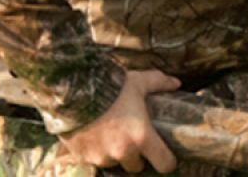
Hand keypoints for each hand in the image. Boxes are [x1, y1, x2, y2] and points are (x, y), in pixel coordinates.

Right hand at [57, 70, 180, 173]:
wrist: (71, 90)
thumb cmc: (110, 86)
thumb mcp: (138, 81)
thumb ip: (159, 82)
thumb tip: (176, 83)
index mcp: (142, 137)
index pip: (165, 164)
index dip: (167, 161)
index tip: (166, 156)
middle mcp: (124, 152)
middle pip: (137, 167)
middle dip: (137, 157)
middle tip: (133, 141)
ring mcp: (102, 157)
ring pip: (115, 164)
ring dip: (116, 155)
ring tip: (112, 137)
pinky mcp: (84, 157)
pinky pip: (95, 160)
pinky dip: (97, 152)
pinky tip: (95, 137)